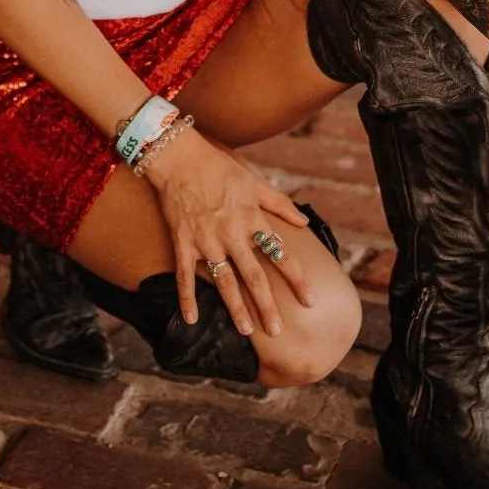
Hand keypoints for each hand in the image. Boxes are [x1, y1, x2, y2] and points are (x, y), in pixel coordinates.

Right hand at [141, 128, 312, 335]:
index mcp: (252, 219)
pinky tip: (191, 320)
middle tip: (278, 331)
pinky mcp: (183, 242)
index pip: (281, 253)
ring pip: (224, 281)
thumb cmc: (219, 167)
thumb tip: (304, 221)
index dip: (297, 278)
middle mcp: (232, 233)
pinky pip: (185, 275)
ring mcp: (206, 240)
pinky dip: (187, 297)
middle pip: (254, 276)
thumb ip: (280, 204)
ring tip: (247, 330)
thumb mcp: (254, 182)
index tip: (310, 300)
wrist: (179, 158)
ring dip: (235, 307)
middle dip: (267, 305)